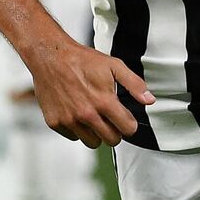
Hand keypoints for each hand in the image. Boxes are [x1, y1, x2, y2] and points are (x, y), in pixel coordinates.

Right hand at [22, 39, 156, 148]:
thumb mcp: (113, 65)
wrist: (50, 56)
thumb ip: (134, 84)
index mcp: (104, 101)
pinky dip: (77, 130)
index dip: (129, 125)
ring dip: (96, 133)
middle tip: (110, 120)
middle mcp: (87, 114)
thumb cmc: (82, 60)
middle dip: (115, 132)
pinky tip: (76, 114)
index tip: (125, 120)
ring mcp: (70, 120)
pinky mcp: (55, 122)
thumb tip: (149, 100)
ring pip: (92, 142)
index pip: (127, 129)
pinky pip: (73, 136)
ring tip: (94, 118)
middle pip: (111, 140)